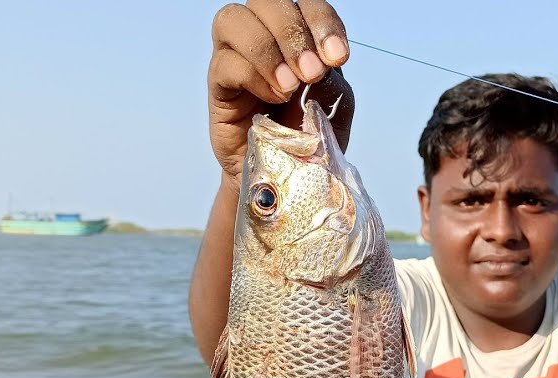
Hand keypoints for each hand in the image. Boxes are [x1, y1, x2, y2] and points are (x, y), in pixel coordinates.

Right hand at [208, 0, 355, 184]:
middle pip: (266, 0)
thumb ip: (333, 83)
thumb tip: (319, 62)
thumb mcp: (334, 111)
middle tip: (312, 72)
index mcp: (298, 36)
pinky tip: (272, 97)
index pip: (305, 3)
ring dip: (269, 49)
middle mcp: (264, 37)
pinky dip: (254, 75)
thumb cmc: (309, 140)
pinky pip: (225, 62)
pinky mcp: (218, 85)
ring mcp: (236, 58)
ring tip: (290, 86)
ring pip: (235, 19)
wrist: (285, 179)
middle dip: (294, 32)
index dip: (322, 21)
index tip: (338, 57)